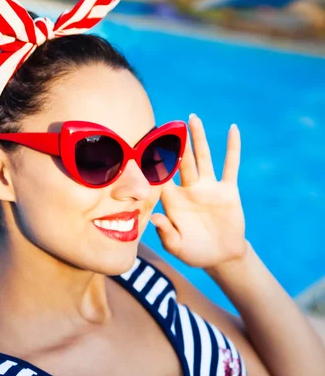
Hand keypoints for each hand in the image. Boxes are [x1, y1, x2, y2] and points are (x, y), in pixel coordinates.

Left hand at [150, 114, 247, 269]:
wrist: (221, 257)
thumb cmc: (194, 253)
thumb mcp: (177, 247)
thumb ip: (166, 233)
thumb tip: (154, 217)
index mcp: (173, 201)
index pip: (161, 178)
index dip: (153, 164)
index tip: (144, 146)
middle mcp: (189, 190)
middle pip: (181, 161)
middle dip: (175, 143)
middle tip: (167, 122)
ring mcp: (209, 188)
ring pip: (203, 157)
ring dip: (198, 138)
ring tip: (192, 118)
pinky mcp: (228, 191)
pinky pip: (230, 166)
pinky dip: (233, 148)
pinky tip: (233, 129)